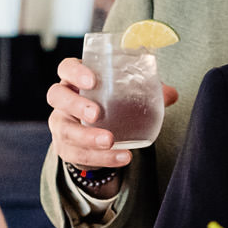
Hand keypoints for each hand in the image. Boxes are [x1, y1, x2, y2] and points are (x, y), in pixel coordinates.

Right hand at [48, 57, 179, 173]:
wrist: (96, 135)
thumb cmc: (110, 105)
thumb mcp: (125, 95)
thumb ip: (148, 91)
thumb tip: (171, 94)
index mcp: (76, 79)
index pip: (66, 68)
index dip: (75, 72)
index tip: (93, 80)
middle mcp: (63, 100)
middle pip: (57, 96)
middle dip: (76, 105)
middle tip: (97, 113)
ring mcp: (61, 124)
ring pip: (65, 130)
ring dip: (87, 137)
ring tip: (110, 141)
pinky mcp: (65, 148)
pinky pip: (77, 154)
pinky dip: (100, 158)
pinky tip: (121, 157)